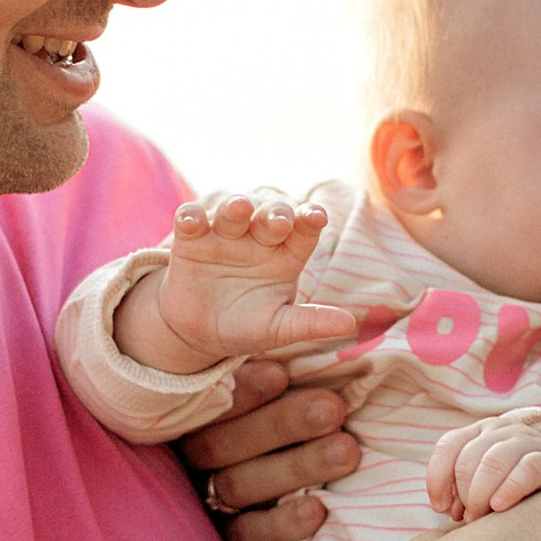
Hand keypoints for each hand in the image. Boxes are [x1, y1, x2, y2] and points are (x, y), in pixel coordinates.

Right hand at [118, 192, 360, 373]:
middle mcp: (258, 238)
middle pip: (270, 215)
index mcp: (286, 255)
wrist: (200, 333)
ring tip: (240, 208)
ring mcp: (225, 235)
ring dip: (237, 207)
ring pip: (234, 211)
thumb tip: (349, 324)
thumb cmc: (247, 326)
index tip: (317, 217)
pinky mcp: (192, 240)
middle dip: (275, 214)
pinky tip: (191, 220)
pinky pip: (192, 220)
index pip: (304, 231)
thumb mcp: (279, 329)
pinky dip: (191, 216)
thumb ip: (310, 323)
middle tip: (279, 221)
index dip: (310, 220)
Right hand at [178, 361, 358, 540]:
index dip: (244, 391)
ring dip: (295, 467)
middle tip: (332, 408)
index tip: (281, 372)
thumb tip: (333, 328)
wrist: (296, 505)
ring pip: (238, 486)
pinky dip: (282, 525)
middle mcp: (195, 459)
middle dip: (282, 424)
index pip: (209, 403)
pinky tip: (318, 510)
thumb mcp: (283, 390)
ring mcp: (209, 503)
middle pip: (223, 445)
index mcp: (198, 416)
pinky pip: (247, 538)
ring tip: (346, 451)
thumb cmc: (289, 419)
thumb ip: (288, 373)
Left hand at [426, 410, 540, 521]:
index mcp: (479, 432)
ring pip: (493, 461)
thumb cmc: (512, 487)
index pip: (448, 446)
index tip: (441, 508)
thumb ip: (462, 492)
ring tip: (481, 517)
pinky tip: (500, 507)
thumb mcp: (483, 483)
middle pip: (468, 459)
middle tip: (469, 518)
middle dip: (463, 493)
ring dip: (480, 494)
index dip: (438, 479)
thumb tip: (446, 509)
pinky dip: (508, 489)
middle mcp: (501, 430)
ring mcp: (527, 441)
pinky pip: (526, 469)